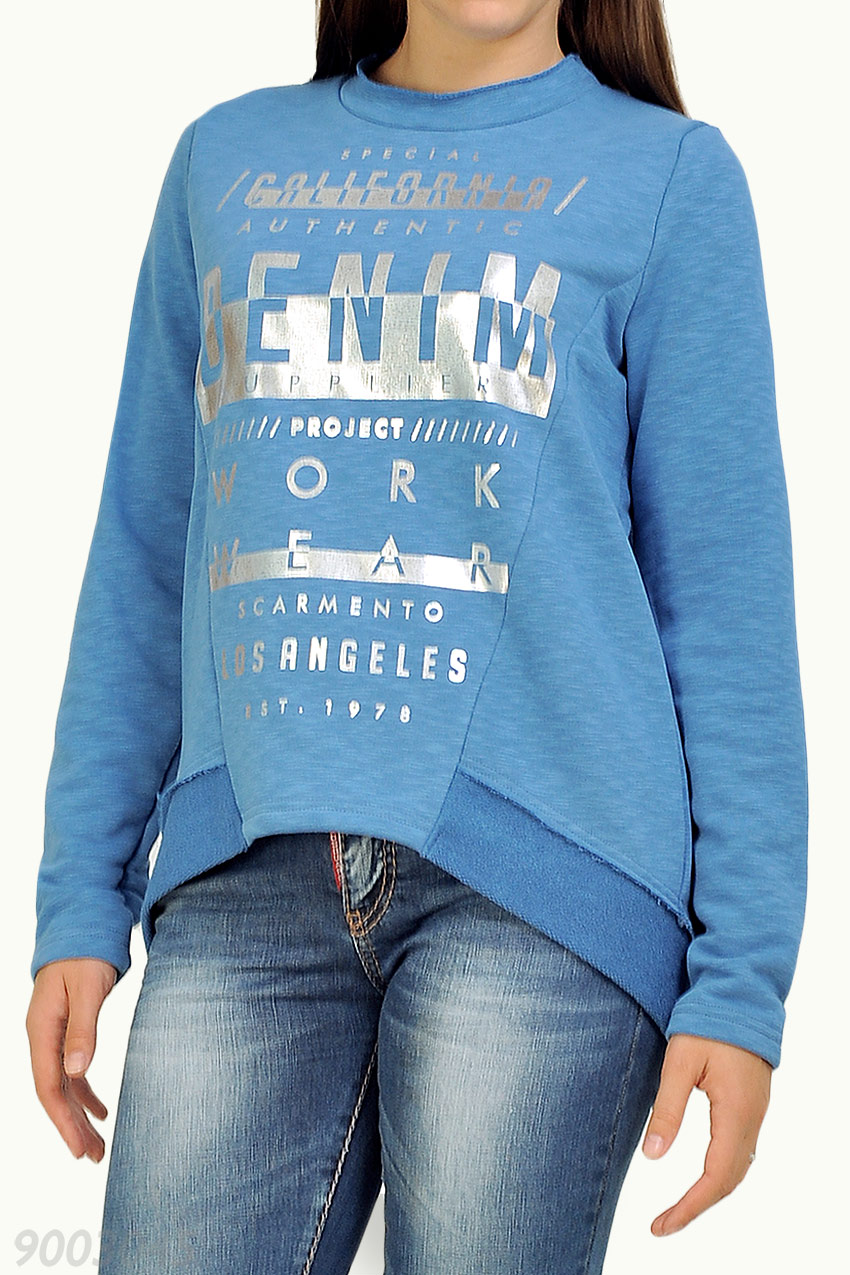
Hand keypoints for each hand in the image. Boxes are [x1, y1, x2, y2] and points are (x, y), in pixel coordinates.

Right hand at [26, 958, 117, 1162]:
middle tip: (93, 1157)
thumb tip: (76, 1071)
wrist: (81, 924)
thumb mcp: (87, 988)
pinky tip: (101, 1111)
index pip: (48, 1086)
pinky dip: (85, 1092)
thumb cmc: (85, 952)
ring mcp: (53, 1034)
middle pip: (54, 1092)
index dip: (62, 1120)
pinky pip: (72, 1071)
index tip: (79, 1148)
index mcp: (42, 1028)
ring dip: (79, 1114)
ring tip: (98, 1145)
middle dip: (71, 1127)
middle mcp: (43, 1036)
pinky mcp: (67, 1030)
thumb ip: (82, 1028)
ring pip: (63, 1084)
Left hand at [642, 1032, 770, 1235]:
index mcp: (735, 1113)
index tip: (661, 1225)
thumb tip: (652, 1156)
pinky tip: (702, 1177)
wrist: (741, 996)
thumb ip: (667, 1110)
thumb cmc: (707, 1023)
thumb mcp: (679, 1063)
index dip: (689, 1207)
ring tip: (678, 1208)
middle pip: (728, 1181)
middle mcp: (751, 1119)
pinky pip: (740, 1152)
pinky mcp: (752, 1105)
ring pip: (737, 1169)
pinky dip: (721, 1174)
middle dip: (696, 1207)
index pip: (715, 1178)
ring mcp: (756, 1113)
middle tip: (662, 1224)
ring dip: (710, 1193)